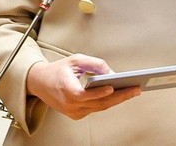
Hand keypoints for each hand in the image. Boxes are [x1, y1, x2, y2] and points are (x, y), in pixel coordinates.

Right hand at [26, 54, 140, 119]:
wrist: (40, 83)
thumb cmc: (58, 70)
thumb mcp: (76, 60)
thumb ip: (94, 64)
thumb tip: (112, 73)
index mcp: (66, 90)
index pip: (84, 94)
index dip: (99, 92)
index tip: (112, 87)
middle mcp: (70, 104)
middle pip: (98, 103)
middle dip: (119, 96)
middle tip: (135, 89)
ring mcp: (73, 112)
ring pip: (99, 107)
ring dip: (117, 100)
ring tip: (132, 91)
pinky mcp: (76, 115)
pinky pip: (95, 109)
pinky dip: (107, 102)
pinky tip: (120, 95)